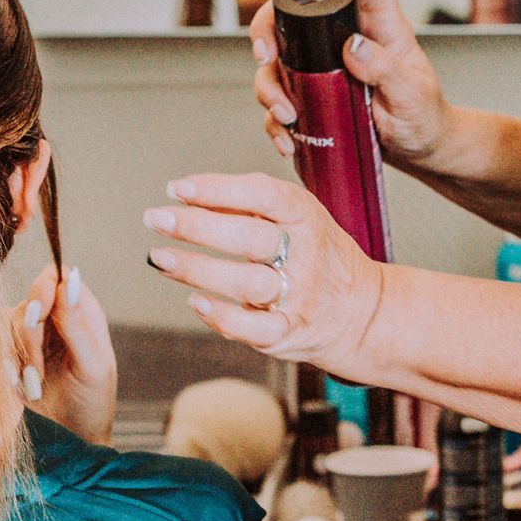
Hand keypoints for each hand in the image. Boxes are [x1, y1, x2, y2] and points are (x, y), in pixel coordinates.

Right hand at [13, 265, 117, 445]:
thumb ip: (78, 325)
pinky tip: (20, 389)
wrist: (72, 443)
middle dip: (30, 335)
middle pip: (29, 302)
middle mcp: (55, 320)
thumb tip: (70, 280)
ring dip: (18, 357)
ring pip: (8, 325)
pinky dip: (5, 368)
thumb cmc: (92, 404)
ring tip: (34, 387)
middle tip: (37, 371)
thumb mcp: (93, 366)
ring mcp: (31, 339)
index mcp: (82, 313)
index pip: (57, 277)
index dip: (45, 288)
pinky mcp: (11, 358)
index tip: (41, 312)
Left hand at [145, 174, 384, 374]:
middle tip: (155, 218)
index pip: (263, 195)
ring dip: (198, 270)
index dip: (218, 189)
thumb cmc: (316, 254)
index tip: (176, 188)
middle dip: (196, 226)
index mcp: (306, 217)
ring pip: (246, 282)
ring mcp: (301, 295)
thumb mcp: (297, 219)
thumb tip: (186, 197)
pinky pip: (255, 328)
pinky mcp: (292, 332)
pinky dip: (222, 317)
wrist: (364, 311)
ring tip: (160, 258)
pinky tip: (195, 302)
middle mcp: (306, 254)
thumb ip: (248, 207)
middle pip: (249, 237)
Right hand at [247, 0, 453, 170]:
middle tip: (267, 58)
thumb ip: (387, 70)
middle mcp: (346, 37)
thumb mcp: (413, 96)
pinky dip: (274, 121)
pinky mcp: (311, 93)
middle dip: (269, 29)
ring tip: (287, 116)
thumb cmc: (424, 116)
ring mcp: (324, 65)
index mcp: (382, 26)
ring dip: (270, 87)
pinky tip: (288, 140)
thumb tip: (353, 46)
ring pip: (279, 59)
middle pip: (296, 10)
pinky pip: (281, 98)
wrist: (418, 149)